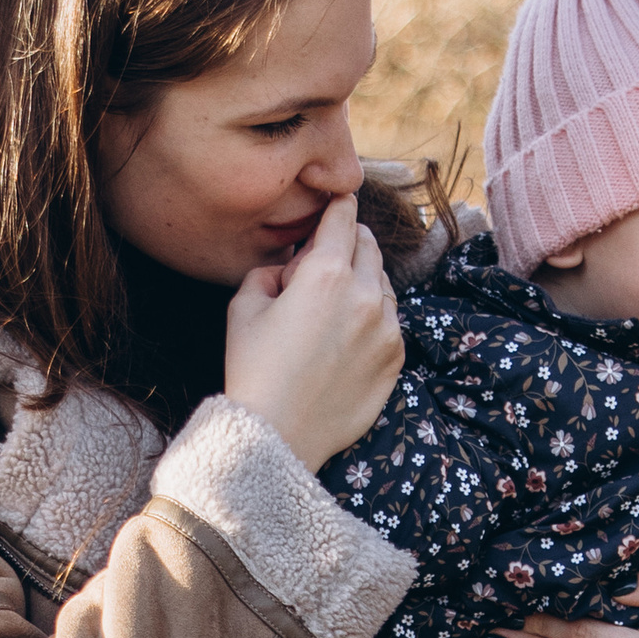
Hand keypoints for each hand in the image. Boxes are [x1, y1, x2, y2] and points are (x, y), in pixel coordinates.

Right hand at [222, 194, 403, 471]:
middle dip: (351, 243)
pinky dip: (373, 318)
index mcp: (326, 274)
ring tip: (332, 306)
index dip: (339, 206)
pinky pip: (390, 321)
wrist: (278, 435)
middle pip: (369, 247)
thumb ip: (268, 271)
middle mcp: (365, 295)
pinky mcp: (396, 358)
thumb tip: (290, 268)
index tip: (340, 202)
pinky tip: (346, 336)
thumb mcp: (242, 308)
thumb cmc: (253, 370)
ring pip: (382, 285)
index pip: (343, 220)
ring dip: (362, 282)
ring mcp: (387, 328)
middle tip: (327, 258)